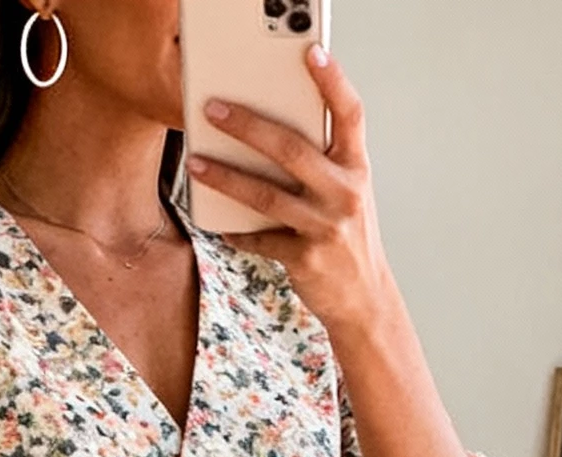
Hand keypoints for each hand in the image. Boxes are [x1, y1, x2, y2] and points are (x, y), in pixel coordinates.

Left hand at [186, 47, 388, 337]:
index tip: (311, 51)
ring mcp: (326, 227)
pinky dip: (236, 232)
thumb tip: (268, 130)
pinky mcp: (306, 259)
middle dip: (248, 126)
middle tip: (213, 109)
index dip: (333, 81)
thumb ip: (322, 161)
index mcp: (357, 168)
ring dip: (225, 177)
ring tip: (196, 162)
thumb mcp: (347, 192)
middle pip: (292, 149)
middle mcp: (346, 193)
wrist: (365, 299)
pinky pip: (260, 239)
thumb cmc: (348, 236)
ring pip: (266, 195)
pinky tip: (218, 224)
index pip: (350, 114)